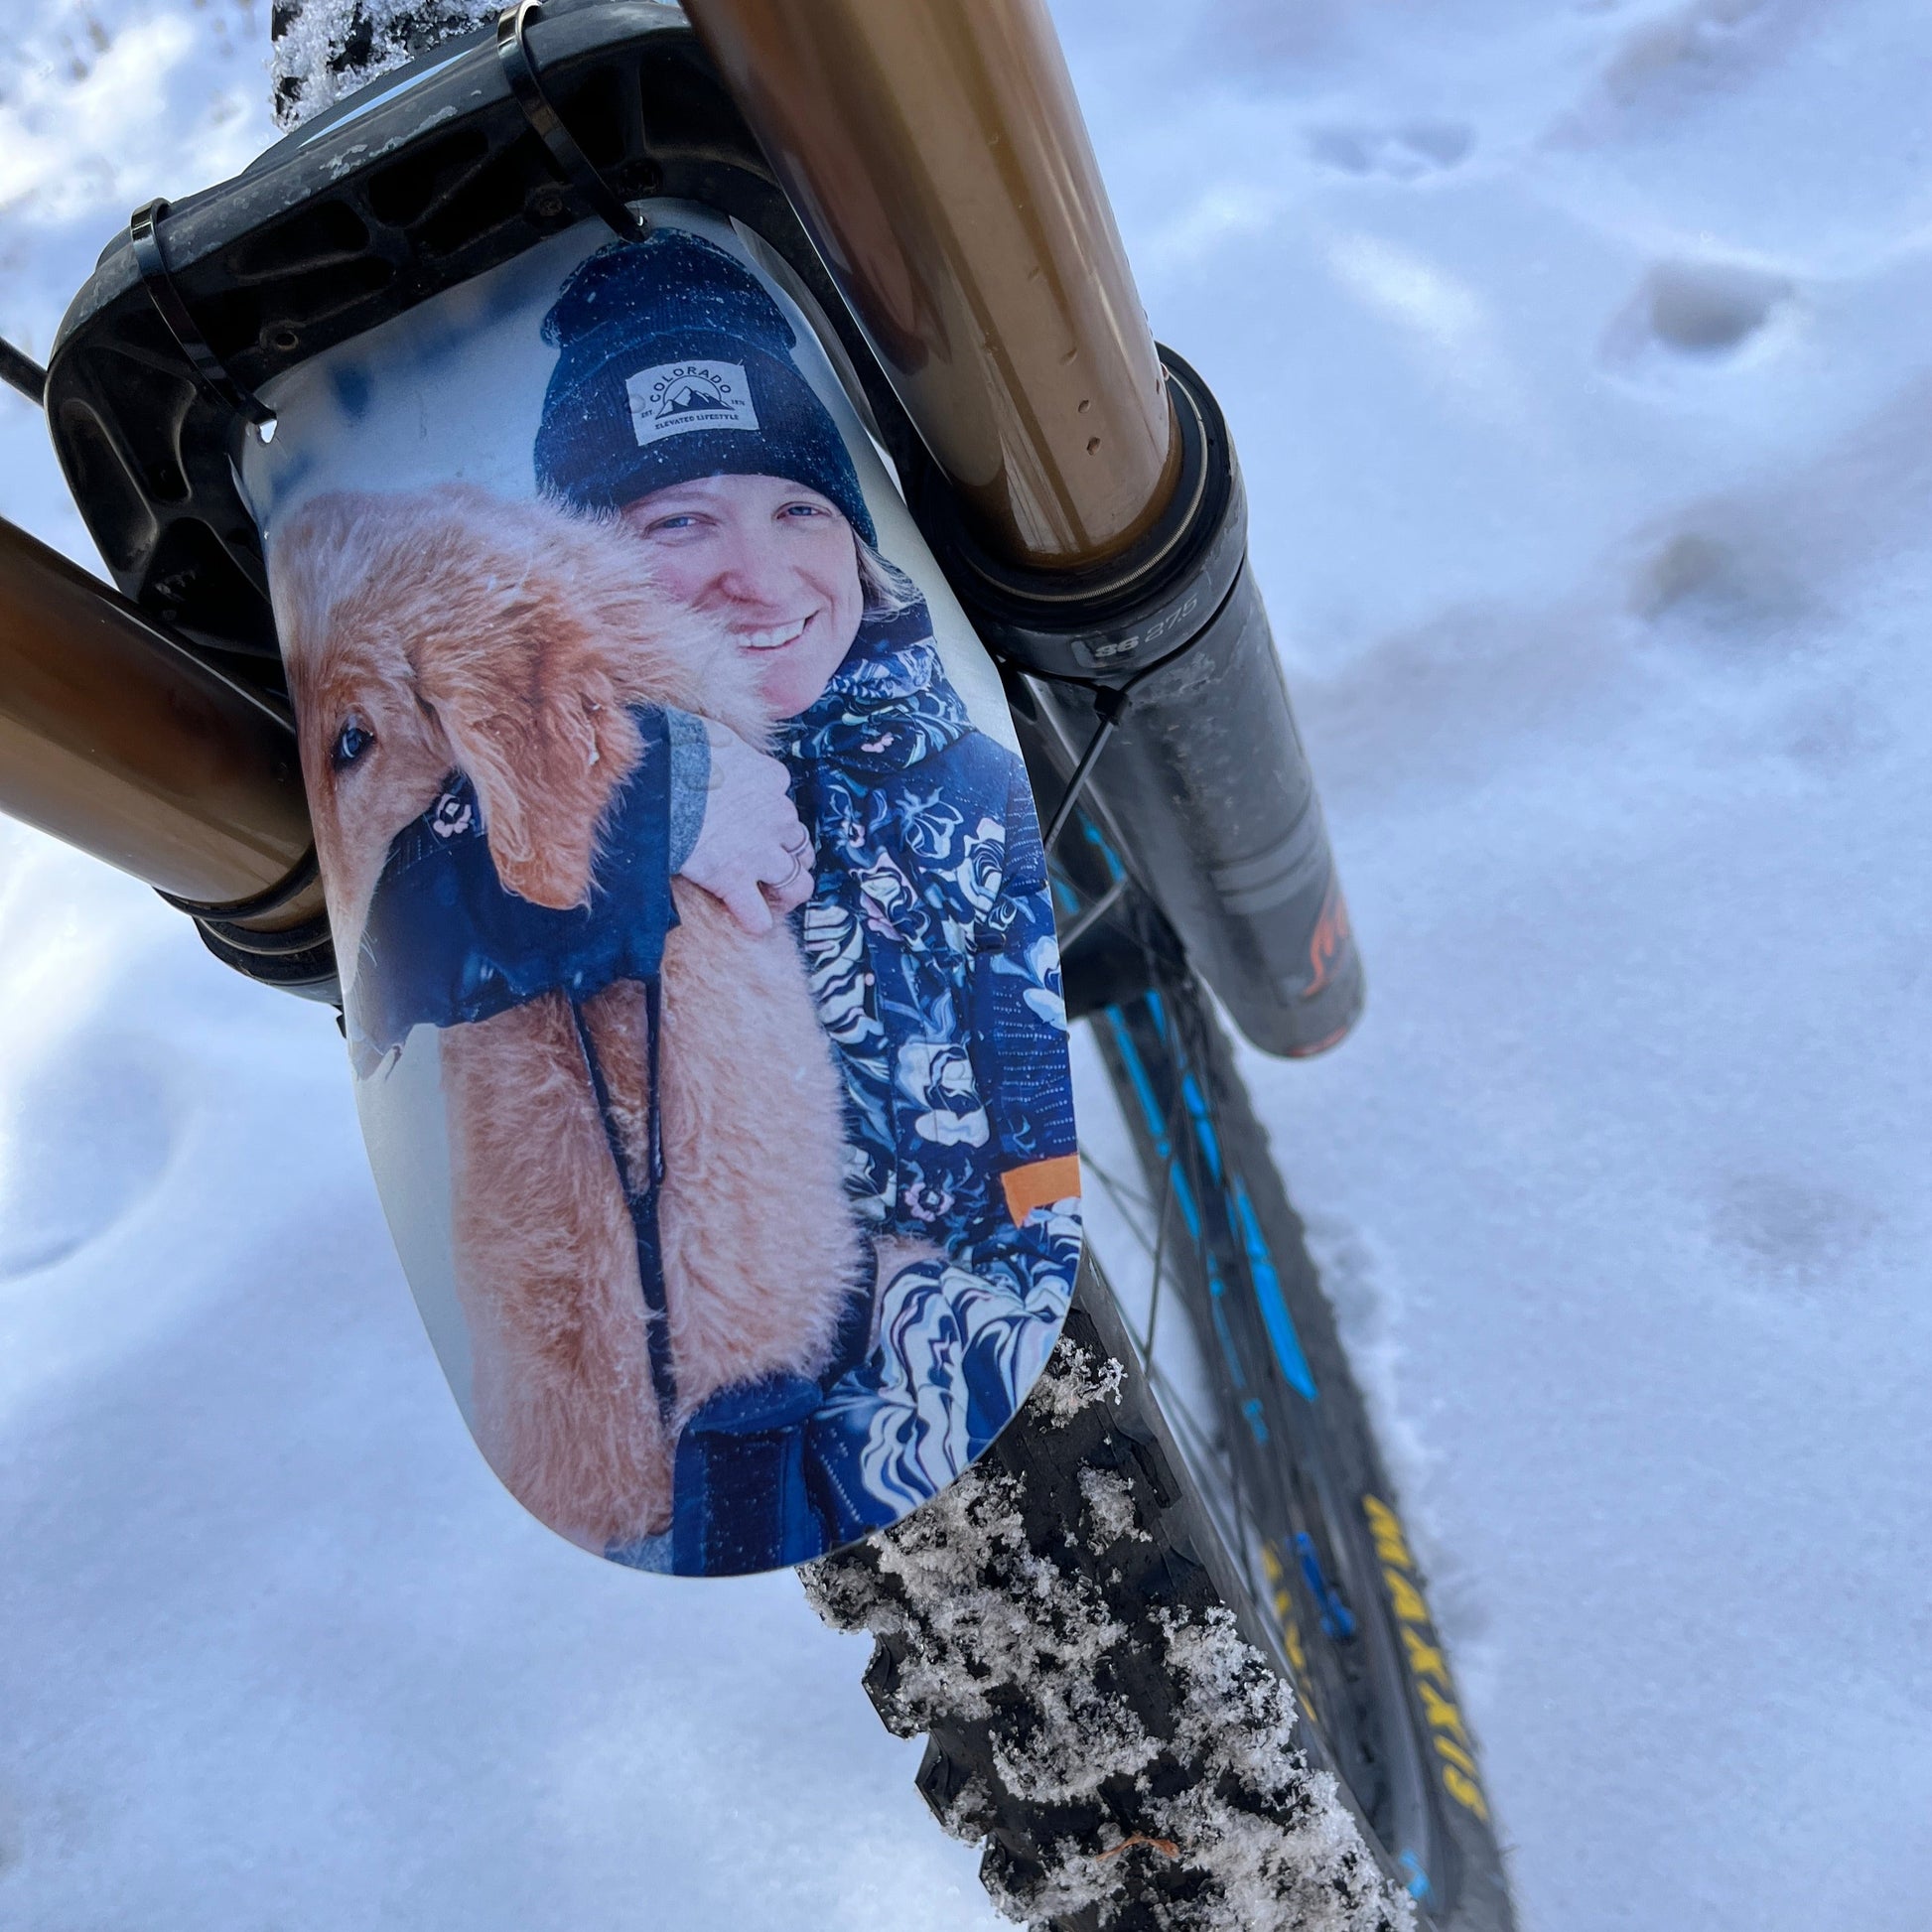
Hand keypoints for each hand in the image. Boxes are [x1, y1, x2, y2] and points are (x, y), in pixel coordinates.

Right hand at [677, 722, 813, 933]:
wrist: (659, 776)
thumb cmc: (678, 749)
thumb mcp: (715, 733)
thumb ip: (729, 746)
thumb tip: (721, 746)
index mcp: (773, 780)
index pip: (787, 809)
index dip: (773, 825)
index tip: (753, 830)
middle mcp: (778, 817)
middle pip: (801, 847)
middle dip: (788, 860)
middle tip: (766, 869)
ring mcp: (760, 851)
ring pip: (796, 884)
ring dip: (784, 894)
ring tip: (767, 899)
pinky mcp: (735, 879)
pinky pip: (759, 917)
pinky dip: (755, 922)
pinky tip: (746, 919)